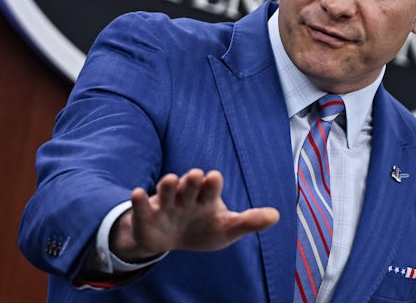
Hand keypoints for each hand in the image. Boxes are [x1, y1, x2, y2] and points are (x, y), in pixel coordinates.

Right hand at [110, 169, 279, 261]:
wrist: (170, 239)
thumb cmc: (202, 229)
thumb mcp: (227, 229)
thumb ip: (249, 222)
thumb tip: (277, 216)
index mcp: (207, 198)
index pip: (211, 188)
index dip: (212, 184)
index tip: (214, 178)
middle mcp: (186, 197)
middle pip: (189, 186)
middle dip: (192, 181)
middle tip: (195, 176)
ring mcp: (166, 205)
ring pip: (166, 192)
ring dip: (167, 186)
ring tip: (170, 180)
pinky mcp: (146, 215)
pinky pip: (141, 207)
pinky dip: (139, 201)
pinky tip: (138, 194)